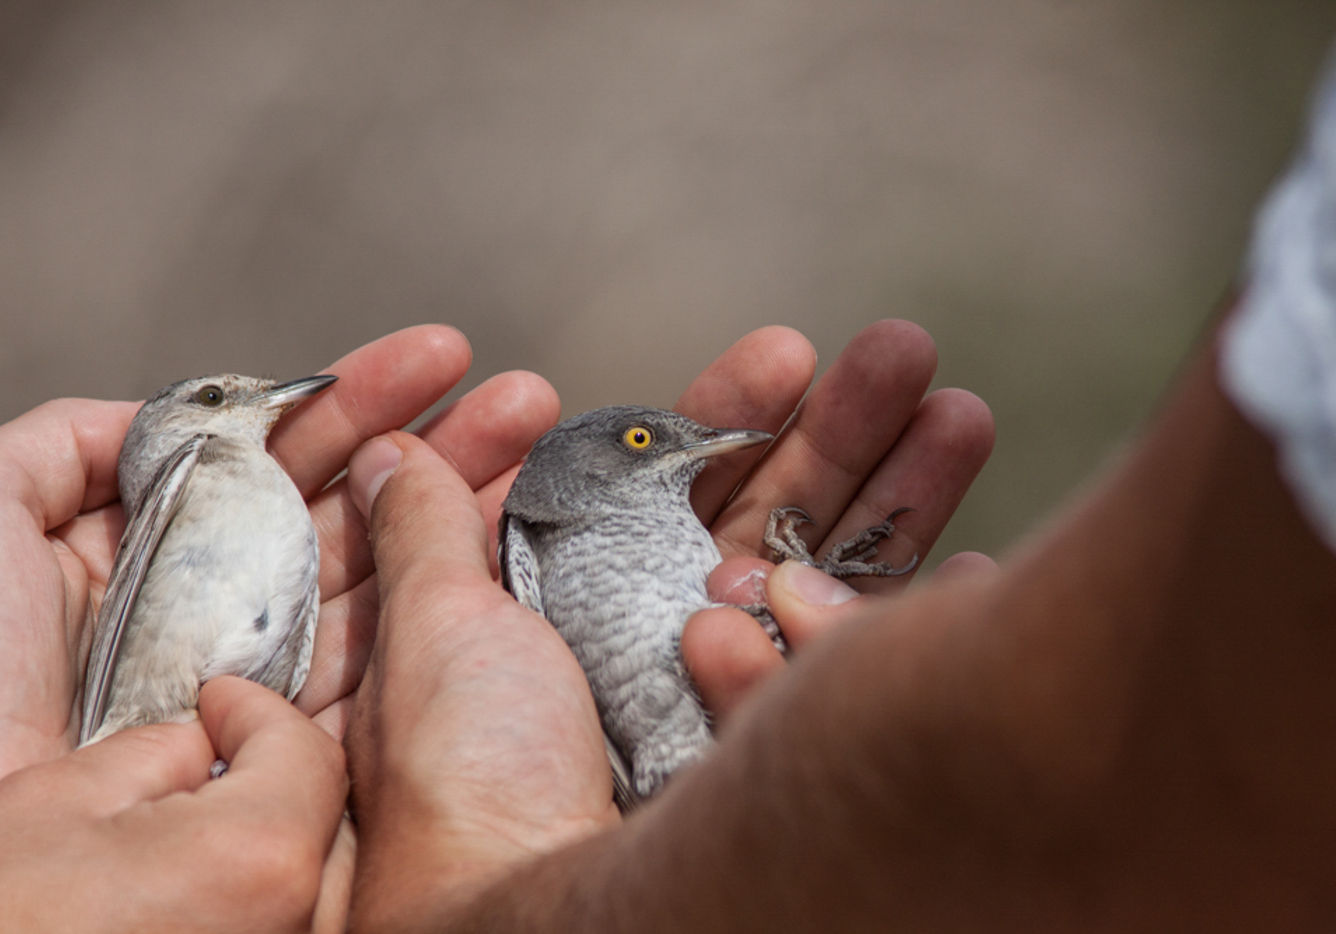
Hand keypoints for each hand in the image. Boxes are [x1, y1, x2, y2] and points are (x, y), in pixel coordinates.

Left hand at [0, 324, 557, 827]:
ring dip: (465, 504)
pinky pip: (379, 669)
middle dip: (442, 442)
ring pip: (384, 576)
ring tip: (531, 440)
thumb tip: (171, 410)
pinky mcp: (282, 747)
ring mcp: (258, 675)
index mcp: (156, 547)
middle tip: (518, 397)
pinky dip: (446, 609)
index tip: (435, 360)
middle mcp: (219, 606)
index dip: (359, 402)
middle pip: (352, 508)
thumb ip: (68, 443)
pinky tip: (494, 545)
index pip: (278, 456)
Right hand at [0, 677, 345, 932]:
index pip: (307, 754)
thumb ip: (163, 752)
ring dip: (279, 834)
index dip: (259, 711)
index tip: (216, 701)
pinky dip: (262, 894)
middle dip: (280, 769)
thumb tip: (206, 748)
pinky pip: (286, 929)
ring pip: (319, 883)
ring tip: (209, 811)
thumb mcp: (62, 799)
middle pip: (329, 819)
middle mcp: (292, 925)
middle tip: (220, 747)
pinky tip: (200, 882)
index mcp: (258, 857)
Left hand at [343, 321, 994, 929]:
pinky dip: (907, 631)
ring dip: (898, 498)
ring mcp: (734, 705)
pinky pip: (854, 682)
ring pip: (829, 582)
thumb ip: (422, 533)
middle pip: (771, 519)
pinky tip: (973, 574)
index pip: (673, 484)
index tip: (788, 355)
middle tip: (904, 352)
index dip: (731, 418)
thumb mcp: (431, 632)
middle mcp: (668, 648)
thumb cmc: (465, 778)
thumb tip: (392, 449)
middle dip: (841, 434)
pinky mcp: (779, 757)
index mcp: (587, 602)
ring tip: (963, 413)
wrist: (532, 915)